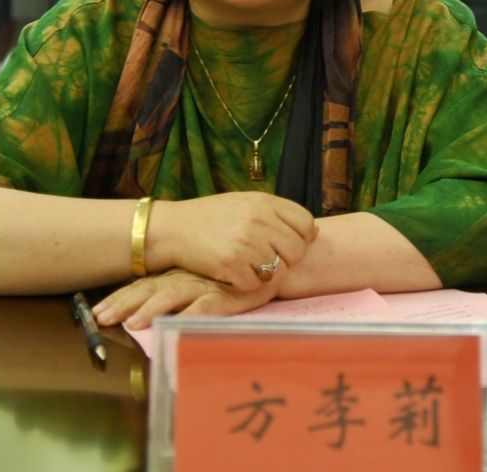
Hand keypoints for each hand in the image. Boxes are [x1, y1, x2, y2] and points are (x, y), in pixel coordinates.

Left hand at [92, 269, 277, 329]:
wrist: (270, 261)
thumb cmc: (232, 273)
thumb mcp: (201, 279)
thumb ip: (179, 289)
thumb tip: (148, 308)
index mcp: (177, 275)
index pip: (142, 286)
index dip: (120, 298)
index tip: (97, 311)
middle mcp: (187, 278)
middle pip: (149, 291)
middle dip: (124, 304)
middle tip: (101, 318)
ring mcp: (206, 286)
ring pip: (173, 297)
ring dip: (152, 310)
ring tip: (133, 324)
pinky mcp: (227, 296)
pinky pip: (207, 306)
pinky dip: (192, 315)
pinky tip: (179, 323)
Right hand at [146, 192, 316, 290]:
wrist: (172, 228)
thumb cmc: (211, 218)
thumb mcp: (245, 203)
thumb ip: (277, 214)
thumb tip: (314, 231)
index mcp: (264, 202)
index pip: (306, 223)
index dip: (303, 238)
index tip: (288, 245)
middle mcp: (258, 220)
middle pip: (297, 251)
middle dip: (286, 261)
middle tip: (267, 261)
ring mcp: (245, 242)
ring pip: (278, 271)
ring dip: (265, 275)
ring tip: (248, 266)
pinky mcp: (230, 264)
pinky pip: (256, 285)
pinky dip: (246, 285)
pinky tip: (233, 274)